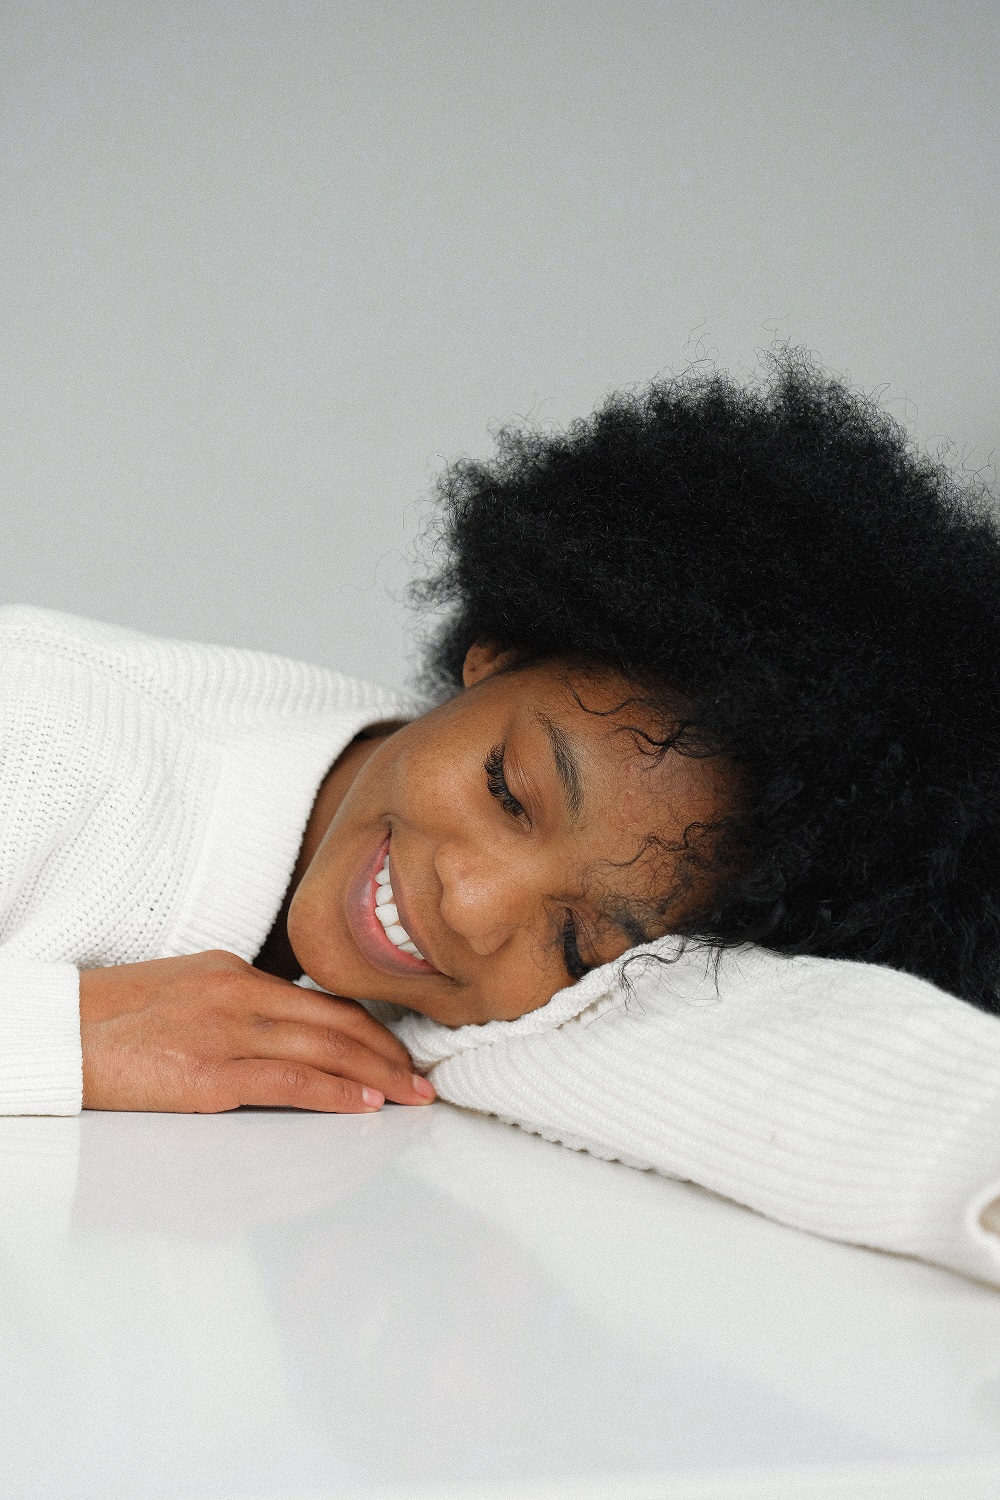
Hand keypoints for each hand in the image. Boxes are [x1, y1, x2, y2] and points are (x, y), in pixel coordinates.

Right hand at [79, 950, 434, 1113]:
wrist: (57, 1033)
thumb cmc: (111, 1020)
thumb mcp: (184, 991)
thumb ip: (236, 1006)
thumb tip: (280, 1032)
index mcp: (234, 972)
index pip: (321, 1000)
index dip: (369, 1027)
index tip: (397, 1049)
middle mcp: (239, 995)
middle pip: (336, 1022)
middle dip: (388, 1052)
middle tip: (422, 1078)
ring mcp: (226, 1033)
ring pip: (325, 1050)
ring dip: (377, 1076)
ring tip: (409, 1096)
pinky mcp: (209, 1074)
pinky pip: (289, 1082)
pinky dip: (335, 1093)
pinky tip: (364, 1105)